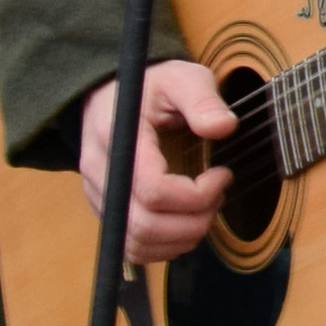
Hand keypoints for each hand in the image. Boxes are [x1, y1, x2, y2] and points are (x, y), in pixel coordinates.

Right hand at [76, 61, 238, 263]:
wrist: (110, 95)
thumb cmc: (150, 88)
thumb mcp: (181, 77)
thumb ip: (202, 99)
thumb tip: (224, 127)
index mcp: (118, 139)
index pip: (153, 189)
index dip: (197, 194)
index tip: (223, 174)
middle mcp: (102, 174)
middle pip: (144, 225)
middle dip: (194, 221)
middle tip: (218, 196)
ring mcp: (100, 196)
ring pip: (137, 243)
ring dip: (182, 237)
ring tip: (206, 209)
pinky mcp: (106, 210)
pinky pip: (132, 247)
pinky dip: (165, 247)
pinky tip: (187, 222)